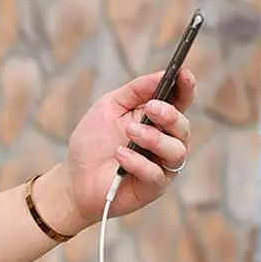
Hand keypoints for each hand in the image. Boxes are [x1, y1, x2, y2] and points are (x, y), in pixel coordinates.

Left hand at [61, 68, 196, 226]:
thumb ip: (135, 91)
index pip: (181, 102)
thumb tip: (162, 74)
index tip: (183, 74)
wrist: (75, 178)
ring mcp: (161, 165)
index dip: (186, 88)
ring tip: (130, 132)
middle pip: (183, 126)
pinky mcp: (152, 187)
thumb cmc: (93, 142)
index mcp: (157, 120)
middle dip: (169, 114)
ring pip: (177, 150)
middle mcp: (165, 142)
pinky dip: (138, 162)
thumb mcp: (109, 107)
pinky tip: (120, 155)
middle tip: (150, 108)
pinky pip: (156, 174)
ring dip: (154, 138)